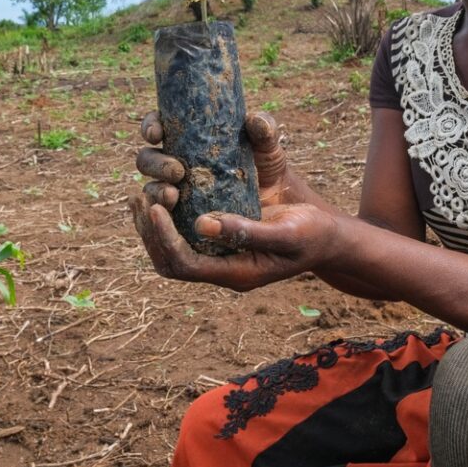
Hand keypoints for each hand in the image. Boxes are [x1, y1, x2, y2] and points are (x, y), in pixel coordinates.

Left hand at [127, 192, 342, 291]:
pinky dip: (166, 218)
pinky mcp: (222, 240)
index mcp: (236, 273)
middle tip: (139, 199)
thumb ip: (246, 231)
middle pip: (170, 262)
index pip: (184, 264)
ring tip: (141, 196)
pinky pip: (184, 235)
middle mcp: (223, 268)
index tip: (154, 206)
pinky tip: (162, 192)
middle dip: (150, 233)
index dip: (163, 237)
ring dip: (152, 226)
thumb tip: (200, 224)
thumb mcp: (286, 231)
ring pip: (172, 250)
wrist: (328, 236)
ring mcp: (221, 256)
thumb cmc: (312, 234)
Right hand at [134, 110, 299, 210]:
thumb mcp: (268, 148)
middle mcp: (176, 163)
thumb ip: (265, 131)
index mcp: (187, 139)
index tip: (157, 134)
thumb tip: (254, 120)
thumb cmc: (268, 169)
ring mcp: (178, 192)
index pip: (157, 127)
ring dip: (156, 191)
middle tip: (177, 171)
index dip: (151, 127)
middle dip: (155, 164)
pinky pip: (163, 220)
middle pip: (147, 160)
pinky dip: (161, 218)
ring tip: (173, 195)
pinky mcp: (184, 220)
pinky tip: (171, 217)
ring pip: (151, 189)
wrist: (278, 206)